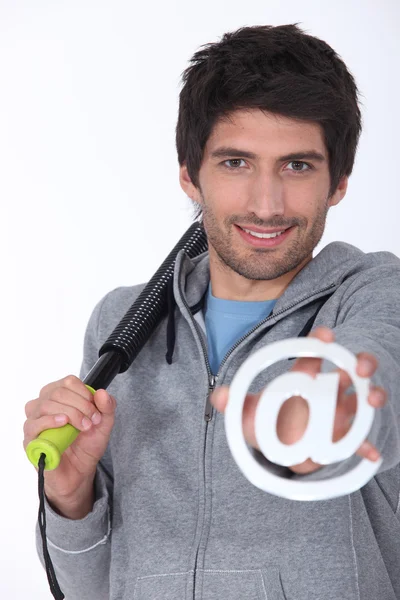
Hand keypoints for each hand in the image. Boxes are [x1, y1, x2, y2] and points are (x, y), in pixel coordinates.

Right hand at [23, 375, 115, 517]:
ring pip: (46, 404)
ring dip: (70, 413)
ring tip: (83, 427)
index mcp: (60, 397)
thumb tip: (101, 392)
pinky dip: (49, 421)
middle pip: (58, 392)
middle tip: (92, 421)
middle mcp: (43, 405)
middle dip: (80, 405)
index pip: (68, 382)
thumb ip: (107, 407)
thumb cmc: (87, 445)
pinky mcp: (30, 439)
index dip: (84, 393)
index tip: (96, 410)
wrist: (79, 472)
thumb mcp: (104, 424)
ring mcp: (34, 421)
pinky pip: (33, 424)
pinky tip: (63, 423)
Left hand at [210, 326, 386, 474]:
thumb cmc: (266, 422)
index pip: (316, 352)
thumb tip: (219, 396)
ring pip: (365, 399)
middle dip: (361, 363)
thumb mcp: (247, 412)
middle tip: (359, 367)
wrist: (277, 449)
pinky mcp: (345, 438)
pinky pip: (361, 441)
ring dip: (373, 396)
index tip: (325, 335)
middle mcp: (328, 391)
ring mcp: (340, 413)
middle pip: (352, 369)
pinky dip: (368, 446)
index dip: (321, 340)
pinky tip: (371, 454)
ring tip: (373, 399)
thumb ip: (233, 402)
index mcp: (305, 378)